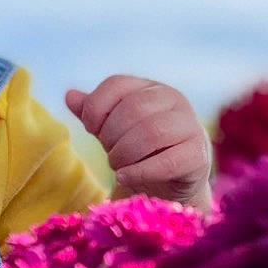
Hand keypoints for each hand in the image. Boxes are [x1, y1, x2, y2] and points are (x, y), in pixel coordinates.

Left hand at [66, 76, 211, 213]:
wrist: (170, 183)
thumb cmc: (138, 150)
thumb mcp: (112, 129)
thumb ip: (93, 112)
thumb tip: (70, 96)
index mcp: (150, 87)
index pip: (116, 84)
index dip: (96, 108)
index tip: (92, 129)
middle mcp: (174, 99)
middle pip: (133, 108)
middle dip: (111, 135)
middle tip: (108, 153)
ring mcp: (190, 126)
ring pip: (150, 133)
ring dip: (124, 154)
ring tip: (118, 166)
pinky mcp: (198, 155)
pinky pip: (167, 162)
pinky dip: (139, 171)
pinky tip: (125, 177)